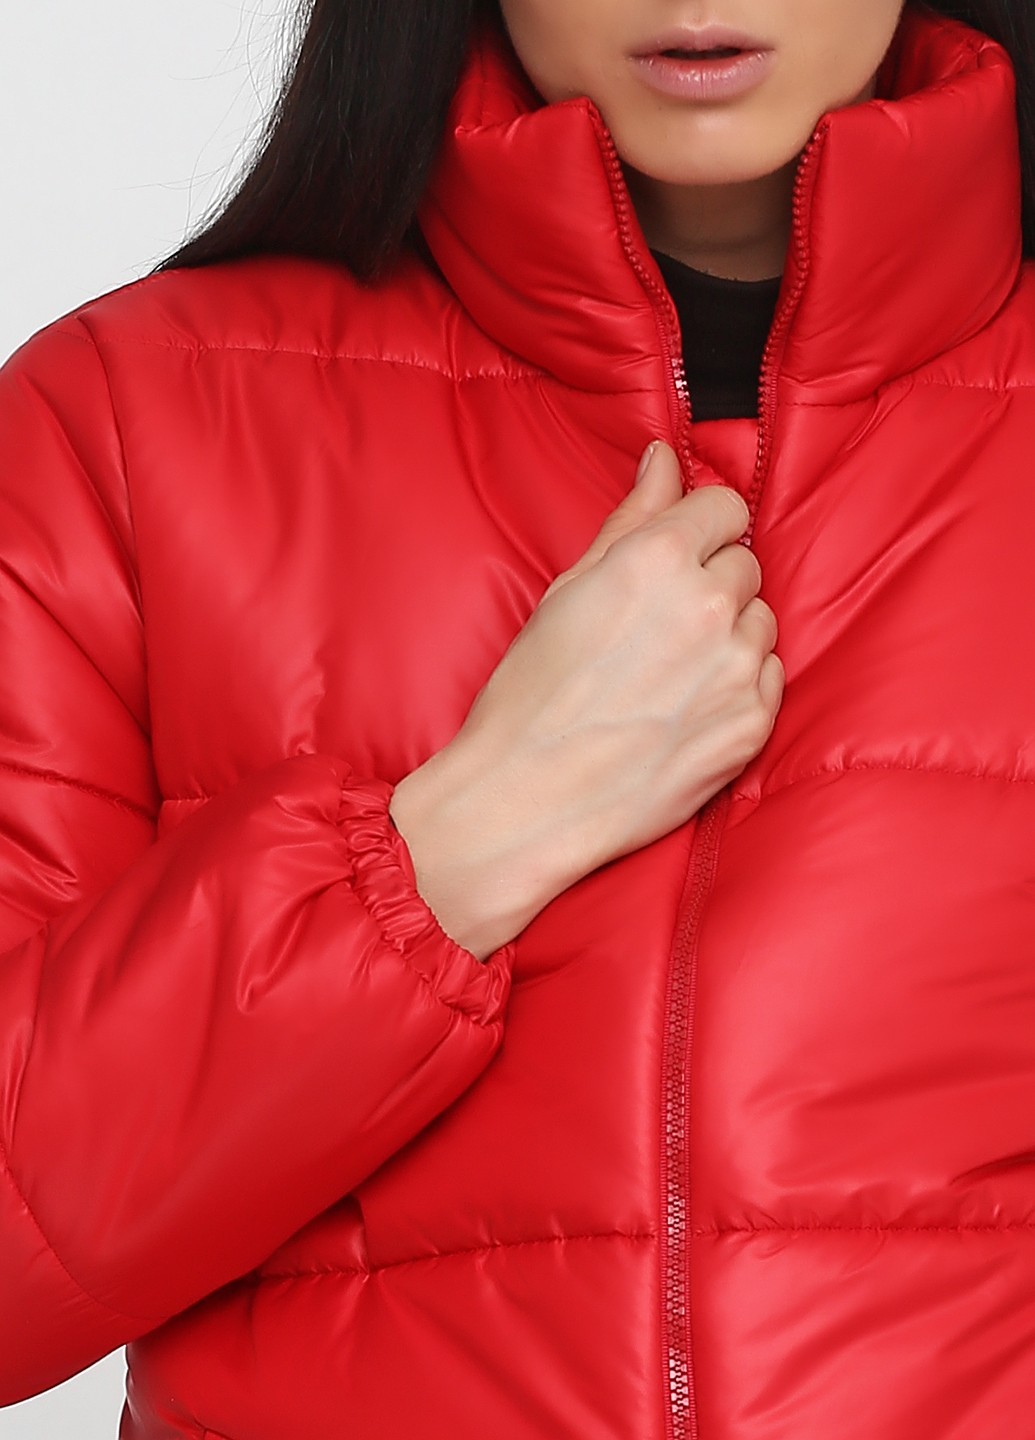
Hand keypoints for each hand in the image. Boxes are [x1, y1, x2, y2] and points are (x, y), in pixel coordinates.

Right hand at [390, 441, 783, 957]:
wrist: (527, 798)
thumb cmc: (532, 694)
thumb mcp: (569, 589)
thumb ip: (631, 518)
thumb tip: (664, 460)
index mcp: (657, 560)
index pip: (724, 506)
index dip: (698, 529)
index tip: (679, 554)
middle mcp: (708, 606)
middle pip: (744, 565)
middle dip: (708, 586)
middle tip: (656, 629)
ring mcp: (736, 668)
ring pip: (760, 622)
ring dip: (728, 636)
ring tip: (669, 673)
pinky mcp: (752, 724)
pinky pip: (769, 677)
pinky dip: (738, 685)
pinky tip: (685, 707)